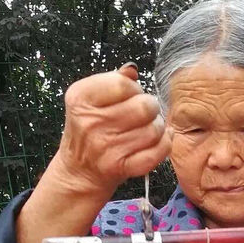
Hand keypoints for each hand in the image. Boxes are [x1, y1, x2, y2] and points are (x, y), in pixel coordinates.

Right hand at [54, 63, 171, 196]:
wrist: (79, 171)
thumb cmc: (89, 131)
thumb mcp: (90, 100)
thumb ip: (112, 81)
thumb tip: (132, 70)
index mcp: (81, 99)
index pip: (123, 84)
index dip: (135, 89)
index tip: (132, 96)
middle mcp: (90, 122)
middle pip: (144, 106)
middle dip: (151, 107)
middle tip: (144, 113)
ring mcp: (106, 147)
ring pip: (154, 129)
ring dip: (158, 127)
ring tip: (148, 128)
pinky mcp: (120, 167)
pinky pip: (158, 151)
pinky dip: (164, 144)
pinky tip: (159, 141)